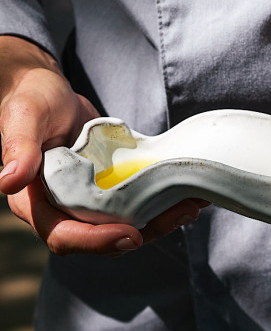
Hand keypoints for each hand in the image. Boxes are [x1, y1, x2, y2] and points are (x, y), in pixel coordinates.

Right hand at [0, 36, 206, 255]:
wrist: (46, 89)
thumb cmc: (30, 100)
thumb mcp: (24, 117)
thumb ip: (18, 147)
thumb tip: (9, 181)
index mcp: (35, 201)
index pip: (63, 235)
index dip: (96, 241)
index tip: (130, 235)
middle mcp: (63, 207)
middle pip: (103, 236)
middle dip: (143, 232)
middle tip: (180, 215)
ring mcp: (89, 199)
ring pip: (125, 223)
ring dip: (160, 220)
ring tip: (191, 205)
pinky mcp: (110, 187)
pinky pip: (136, 202)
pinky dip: (162, 201)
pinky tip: (189, 191)